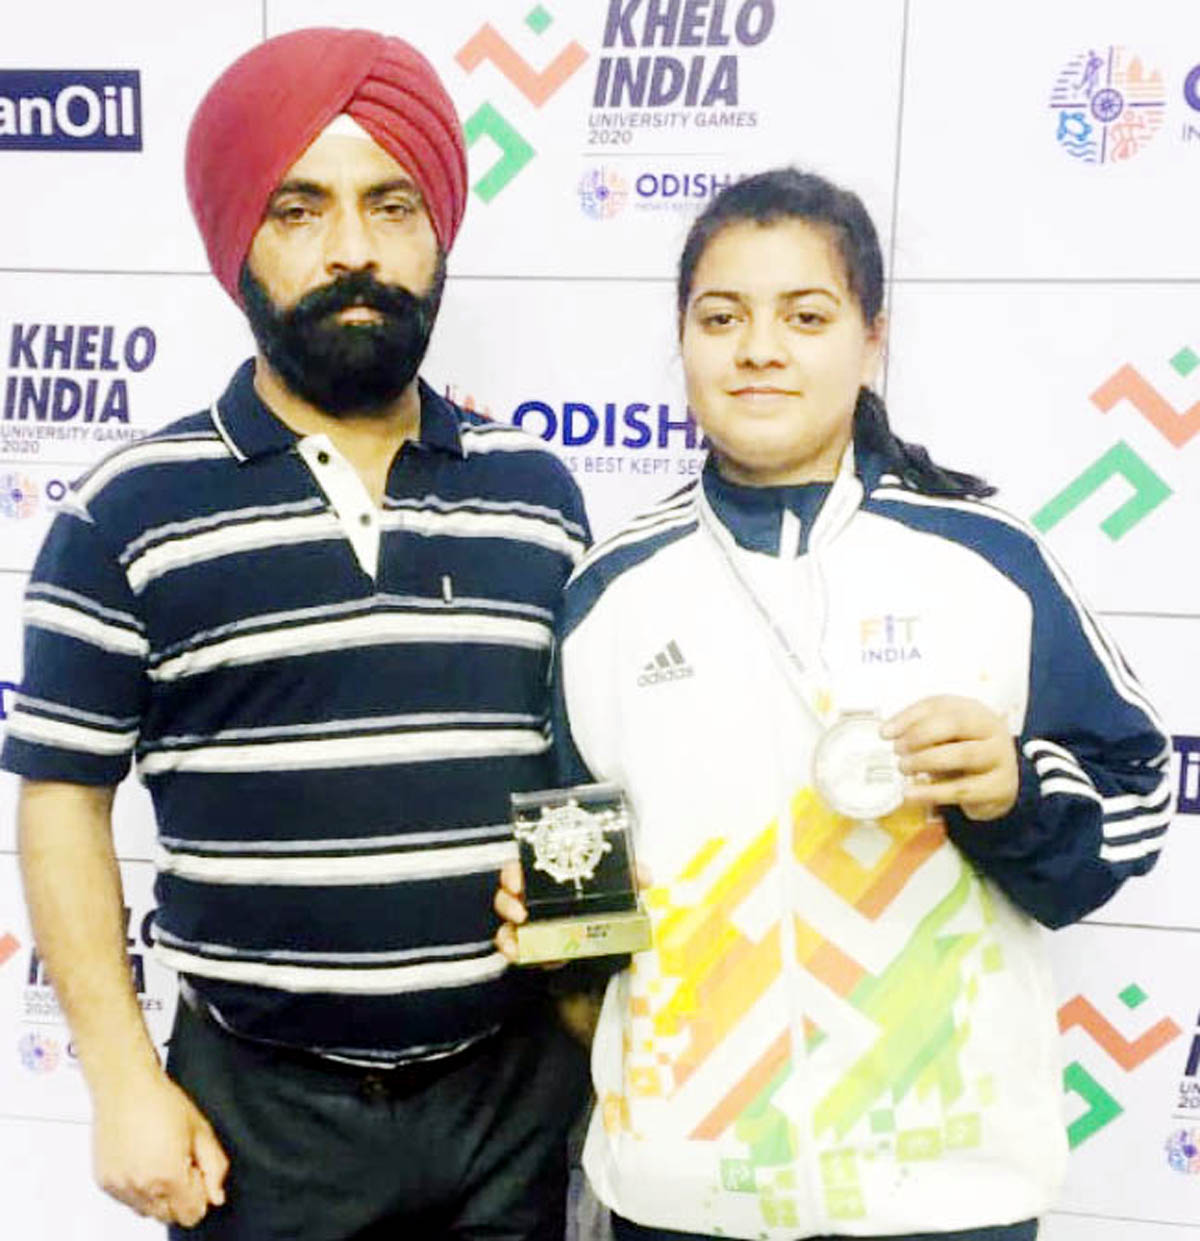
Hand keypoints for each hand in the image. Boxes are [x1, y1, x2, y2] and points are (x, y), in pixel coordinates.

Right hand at [93, 1069, 227, 1226]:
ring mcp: (119, 1187)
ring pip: (147, 1212)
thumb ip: (215, 1167)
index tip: (198, 1173)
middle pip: (169, 1216)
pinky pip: (127, 1200)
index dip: (201, 1194)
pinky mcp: (104, 1182)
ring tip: (160, 1158)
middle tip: (180, 1162)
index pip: (191, 1215)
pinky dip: (138, 1188)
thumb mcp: (201, 1130)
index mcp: (167, 1176)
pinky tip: (143, 1159)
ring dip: (158, 1195)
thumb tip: (216, 1196)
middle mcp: (140, 1187)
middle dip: (180, 1196)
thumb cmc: (161, 1101)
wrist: (125, 1086)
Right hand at [493, 860, 654, 964]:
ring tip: (517, 940)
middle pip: (506, 895)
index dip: (513, 873)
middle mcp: (533, 899)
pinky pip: (515, 950)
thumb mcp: (619, 887)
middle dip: (507, 902)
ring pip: (505, 925)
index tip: (518, 880)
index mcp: (547, 878)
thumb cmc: (605, 902)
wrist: (609, 935)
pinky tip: (520, 955)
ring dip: (507, 933)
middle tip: (520, 912)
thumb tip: (645, 876)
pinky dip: (513, 953)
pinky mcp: (533, 949)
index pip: (520, 868)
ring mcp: (530, 926)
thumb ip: (632, 876)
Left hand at [881, 695, 1018, 821]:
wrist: (998, 784)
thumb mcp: (943, 735)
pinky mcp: (999, 787)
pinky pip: (963, 789)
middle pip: (955, 724)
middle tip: (897, 750)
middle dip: (920, 736)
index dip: (909, 718)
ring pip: (962, 755)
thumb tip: (886, 731)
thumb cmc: (963, 751)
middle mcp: (992, 729)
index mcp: (974, 710)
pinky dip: (933, 792)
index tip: (885, 733)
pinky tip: (911, 794)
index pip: (939, 706)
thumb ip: (917, 727)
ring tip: (903, 768)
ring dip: (926, 761)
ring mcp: (1000, 757)